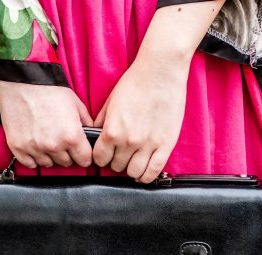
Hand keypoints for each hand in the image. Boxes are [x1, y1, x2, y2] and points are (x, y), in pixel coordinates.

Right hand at [0, 80, 93, 167]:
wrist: (23, 79)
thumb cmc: (48, 88)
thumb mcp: (76, 103)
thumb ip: (86, 123)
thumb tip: (90, 134)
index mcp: (71, 136)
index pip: (84, 161)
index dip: (84, 155)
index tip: (80, 152)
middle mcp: (53, 145)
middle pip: (66, 163)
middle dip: (67, 154)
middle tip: (62, 140)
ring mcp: (34, 148)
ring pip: (48, 164)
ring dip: (50, 155)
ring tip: (47, 140)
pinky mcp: (18, 147)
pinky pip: (29, 163)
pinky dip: (33, 157)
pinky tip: (35, 146)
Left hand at [92, 57, 188, 182]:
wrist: (161, 70)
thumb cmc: (135, 82)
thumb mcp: (110, 101)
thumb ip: (102, 122)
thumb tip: (95, 136)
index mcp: (112, 131)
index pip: (100, 159)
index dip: (101, 158)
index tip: (106, 155)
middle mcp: (128, 141)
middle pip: (117, 167)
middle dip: (116, 162)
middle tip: (121, 155)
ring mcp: (148, 144)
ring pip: (134, 172)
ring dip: (131, 169)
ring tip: (133, 161)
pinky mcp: (166, 144)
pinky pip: (154, 171)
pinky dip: (147, 176)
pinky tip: (144, 173)